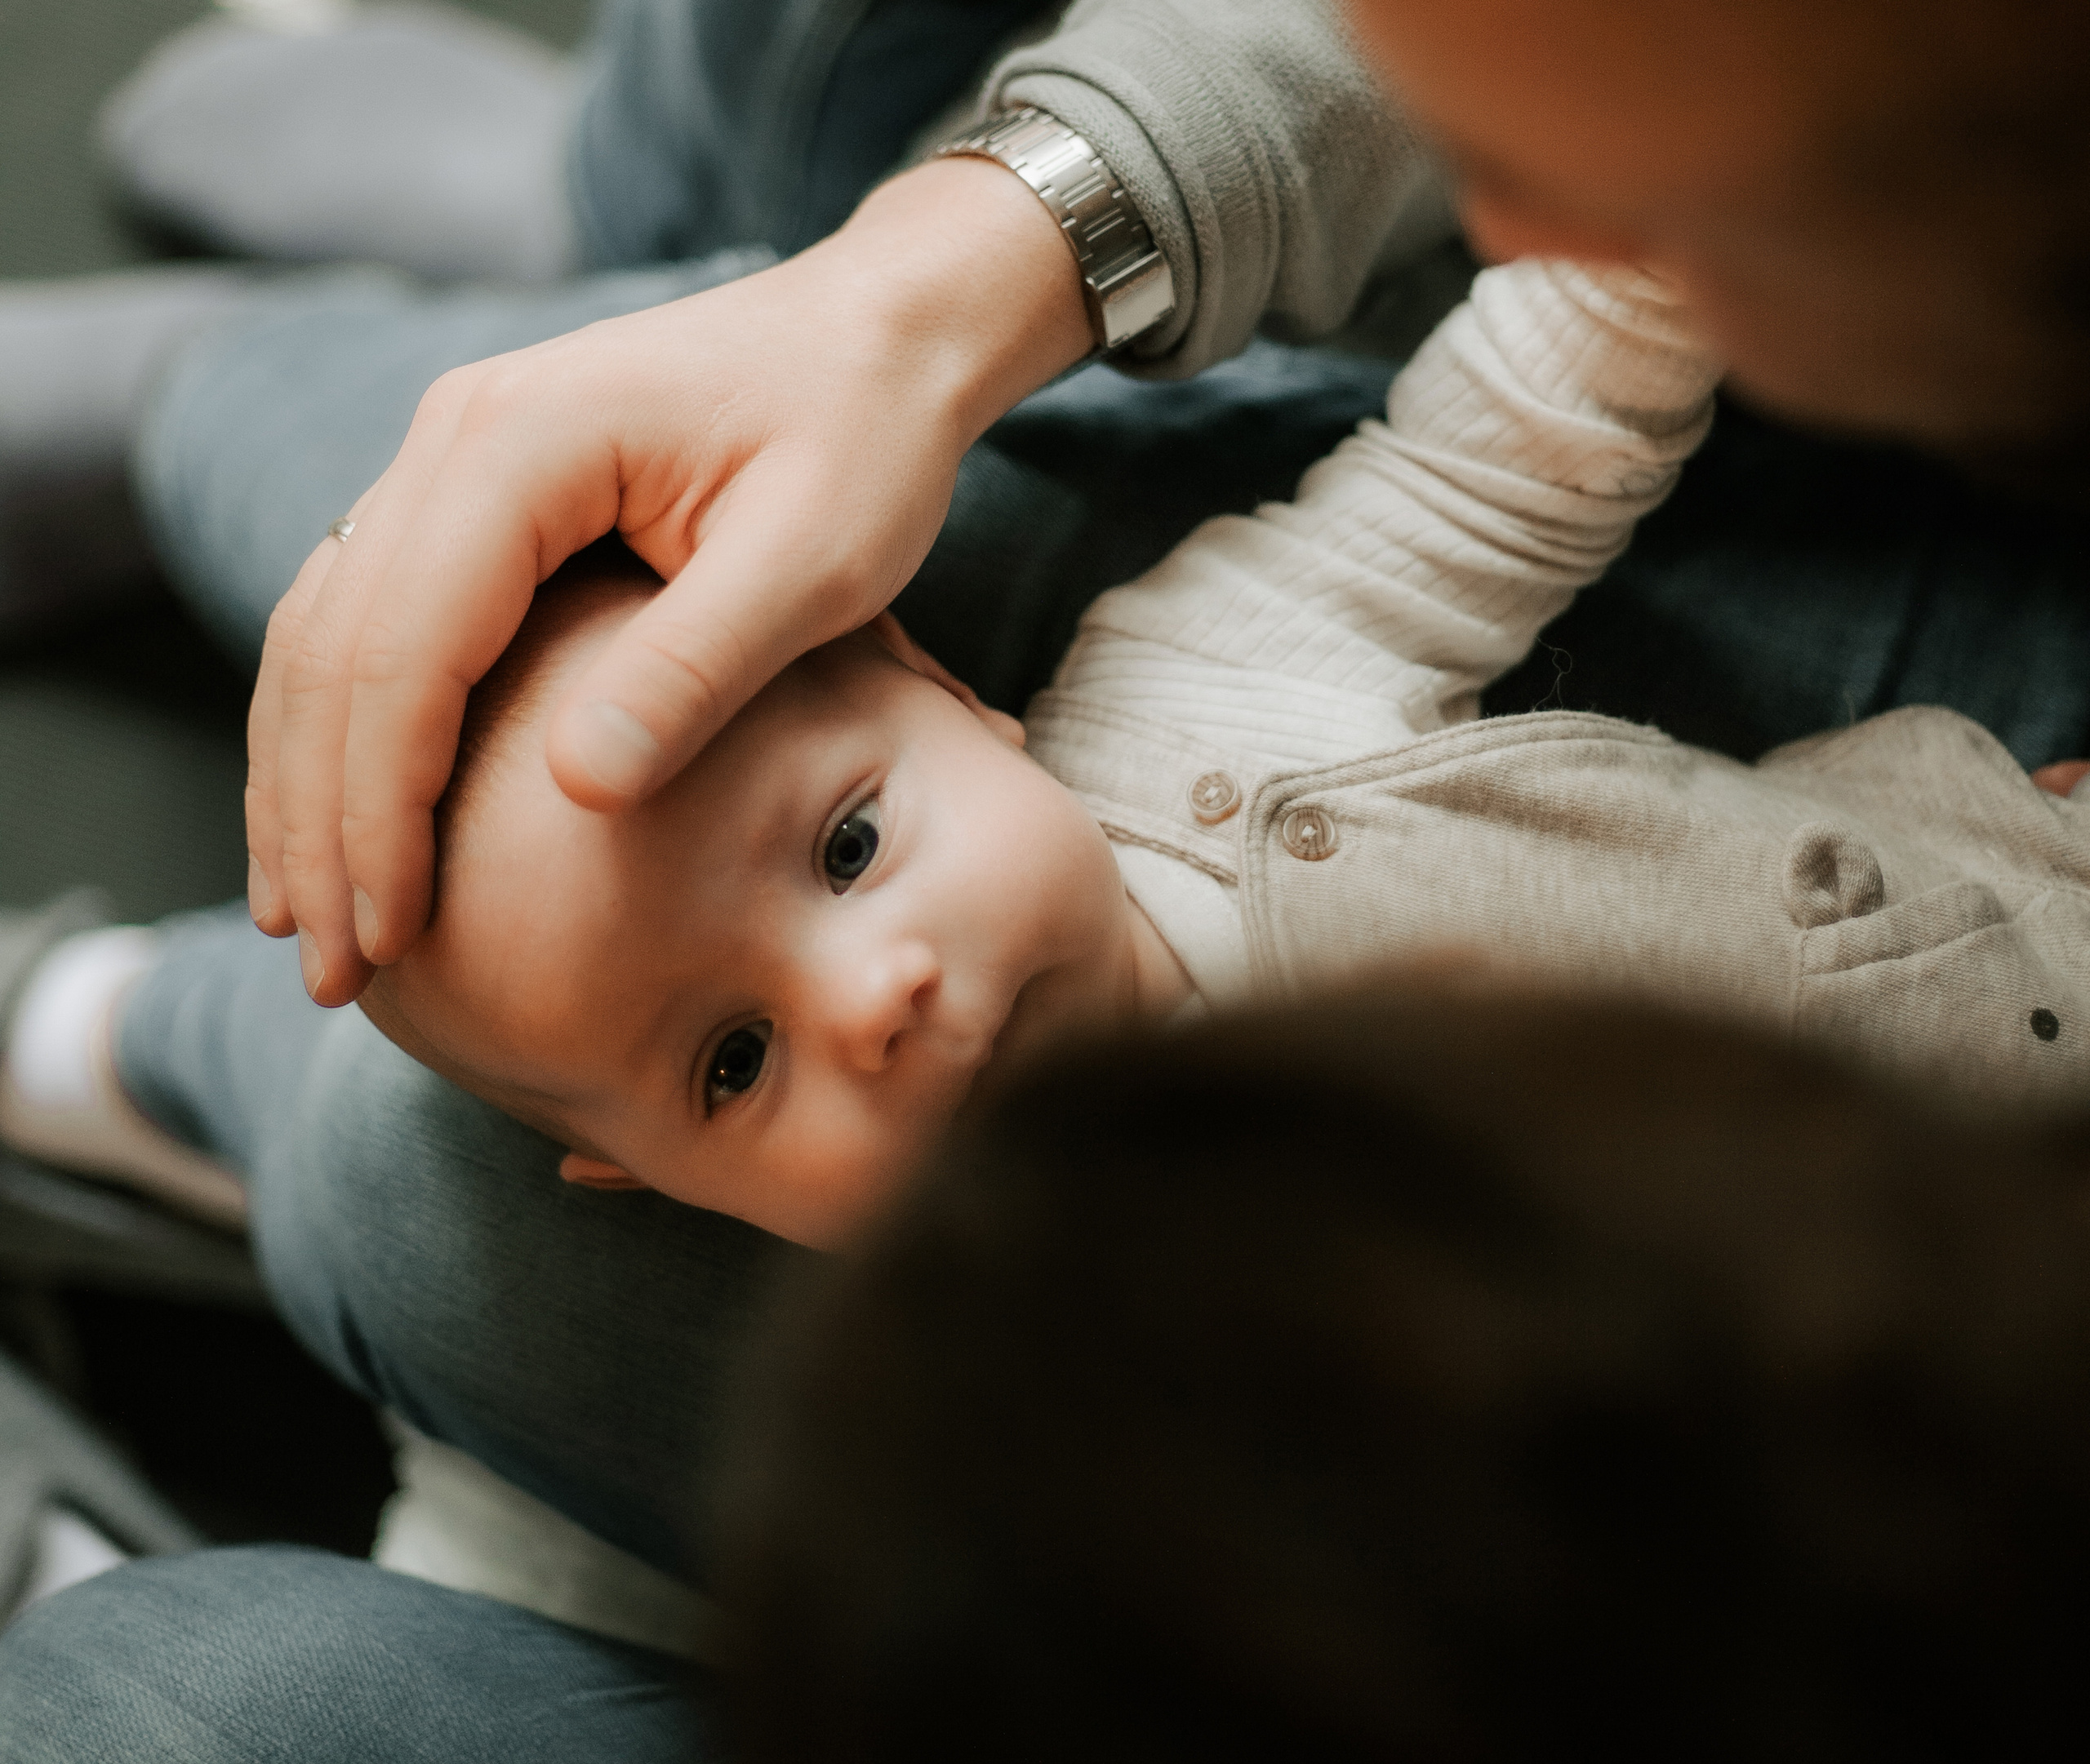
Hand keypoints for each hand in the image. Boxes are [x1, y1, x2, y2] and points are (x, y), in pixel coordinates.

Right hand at [246, 156, 1090, 1003]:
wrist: (879, 335)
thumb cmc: (866, 440)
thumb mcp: (815, 561)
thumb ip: (696, 668)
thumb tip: (577, 790)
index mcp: (523, 445)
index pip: (404, 652)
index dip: (381, 810)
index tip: (390, 937)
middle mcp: (456, 439)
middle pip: (333, 651)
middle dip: (318, 822)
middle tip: (328, 970)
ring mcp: (456, 460)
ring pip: (327, 636)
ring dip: (309, 785)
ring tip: (307, 923)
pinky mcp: (480, 496)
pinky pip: (375, 620)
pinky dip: (350, 730)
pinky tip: (349, 822)